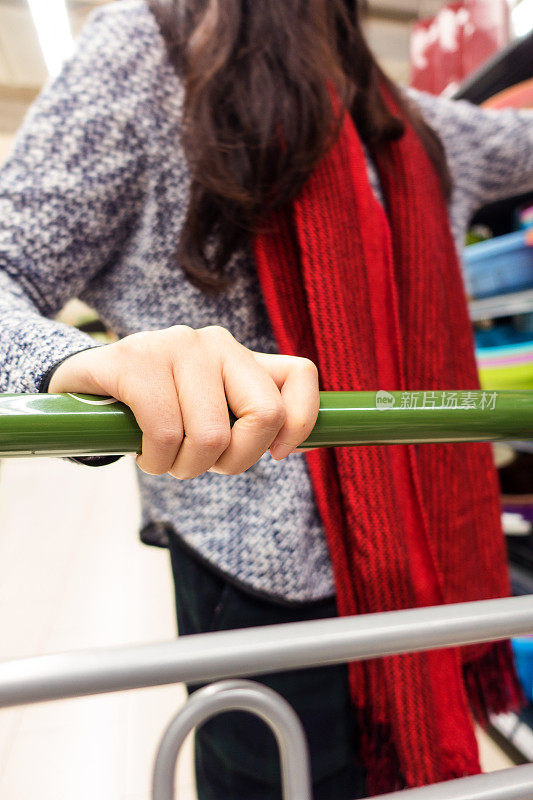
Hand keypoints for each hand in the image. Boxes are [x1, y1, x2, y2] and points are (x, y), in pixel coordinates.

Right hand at [48, 326, 319, 477]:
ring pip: (210, 436)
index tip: (276, 454)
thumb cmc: (159, 407)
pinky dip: (156, 459)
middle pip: (264, 415)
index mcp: (241, 355)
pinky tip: (144, 451)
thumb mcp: (210, 409)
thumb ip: (248, 418)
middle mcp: (214, 342)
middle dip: (235, 460)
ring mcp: (173, 345)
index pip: (300, 374)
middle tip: (202, 463)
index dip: (300, 423)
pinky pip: (165, 432)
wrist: (87, 384)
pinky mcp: (133, 360)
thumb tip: (290, 448)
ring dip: (184, 467)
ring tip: (163, 457)